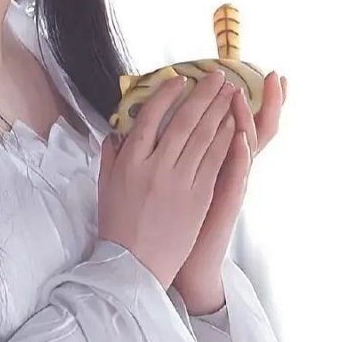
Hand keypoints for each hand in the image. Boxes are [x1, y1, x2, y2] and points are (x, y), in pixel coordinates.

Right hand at [98, 71, 238, 289]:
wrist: (134, 265)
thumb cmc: (118, 226)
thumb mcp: (106, 185)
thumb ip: (112, 154)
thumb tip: (119, 130)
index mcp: (130, 162)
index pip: (150, 117)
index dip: (167, 94)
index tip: (179, 79)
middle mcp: (156, 167)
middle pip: (184, 121)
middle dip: (203, 94)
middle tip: (217, 76)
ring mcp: (180, 182)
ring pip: (204, 137)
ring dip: (219, 110)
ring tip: (230, 92)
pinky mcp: (199, 197)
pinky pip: (216, 161)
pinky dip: (226, 139)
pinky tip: (234, 124)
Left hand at [173, 71, 287, 313]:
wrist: (185, 263)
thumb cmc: (177, 220)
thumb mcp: (179, 178)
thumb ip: (173, 151)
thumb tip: (159, 121)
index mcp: (216, 159)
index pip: (236, 121)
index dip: (247, 98)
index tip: (257, 72)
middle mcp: (228, 169)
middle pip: (252, 128)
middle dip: (264, 102)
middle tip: (274, 76)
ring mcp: (230, 185)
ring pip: (245, 146)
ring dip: (246, 118)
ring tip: (244, 95)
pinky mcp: (225, 203)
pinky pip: (236, 175)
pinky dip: (240, 154)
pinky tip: (241, 137)